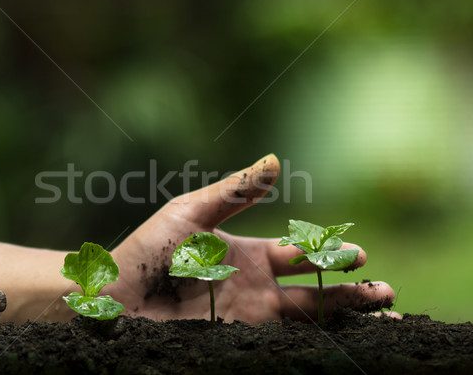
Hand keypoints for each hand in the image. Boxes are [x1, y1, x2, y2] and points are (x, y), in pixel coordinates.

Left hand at [111, 154, 397, 323]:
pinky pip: (283, 341)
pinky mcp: (238, 340)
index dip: (330, 252)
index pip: (300, 253)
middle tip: (385, 292)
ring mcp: (249, 316)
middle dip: (349, 290)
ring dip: (344, 318)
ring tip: (383, 319)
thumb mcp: (191, 213)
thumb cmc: (148, 251)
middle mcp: (256, 287)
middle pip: (313, 289)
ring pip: (307, 318)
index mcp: (249, 254)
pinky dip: (315, 341)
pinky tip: (342, 342)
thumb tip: (276, 160)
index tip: (361, 253)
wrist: (117, 298)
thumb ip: (234, 191)